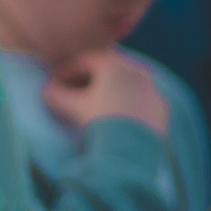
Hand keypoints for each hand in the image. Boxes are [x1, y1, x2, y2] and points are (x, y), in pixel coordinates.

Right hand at [43, 52, 169, 137]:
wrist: (131, 149)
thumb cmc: (99, 121)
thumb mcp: (71, 107)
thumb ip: (55, 94)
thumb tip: (47, 90)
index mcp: (114, 65)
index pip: (86, 61)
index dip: (67, 71)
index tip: (56, 83)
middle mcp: (137, 71)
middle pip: (110, 68)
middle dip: (92, 77)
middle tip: (78, 90)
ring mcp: (153, 89)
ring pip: (130, 82)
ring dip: (114, 88)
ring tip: (102, 103)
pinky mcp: (163, 108)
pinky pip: (144, 100)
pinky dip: (132, 103)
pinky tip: (123, 116)